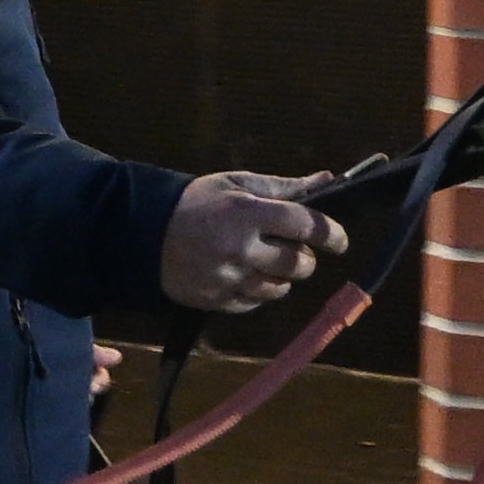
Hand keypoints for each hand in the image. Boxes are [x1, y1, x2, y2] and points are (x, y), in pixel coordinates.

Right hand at [158, 171, 340, 314]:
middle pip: (297, 263)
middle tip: (293, 248)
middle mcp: (241, 249)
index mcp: (247, 213)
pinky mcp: (218, 301)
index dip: (330, 234)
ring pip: (281, 288)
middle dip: (304, 257)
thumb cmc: (197, 202)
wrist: (143, 232)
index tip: (340, 241)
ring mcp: (229, 279)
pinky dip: (261, 290)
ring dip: (283, 276)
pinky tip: (247, 275)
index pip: (305, 225)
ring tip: (268, 261)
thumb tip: (328, 180)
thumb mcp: (237, 184)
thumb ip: (284, 187)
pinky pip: (257, 302)